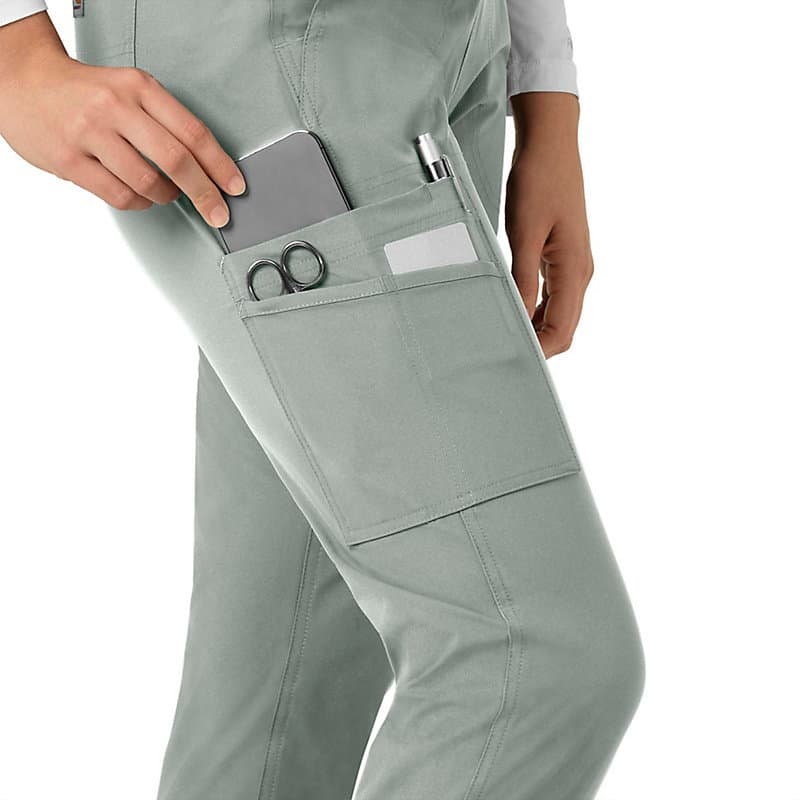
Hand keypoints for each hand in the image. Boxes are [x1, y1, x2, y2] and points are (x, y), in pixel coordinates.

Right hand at [0, 12, 244, 226]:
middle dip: (205, 193)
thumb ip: (164, 121)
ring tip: (166, 193)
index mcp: (138, 87)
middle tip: (218, 211)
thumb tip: (206, 166)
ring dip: (166, 197)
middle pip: (176, 160)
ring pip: (148, 183)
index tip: (234, 186)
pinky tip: (139, 195)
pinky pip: (119, 196)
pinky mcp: (70, 160)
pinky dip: (138, 203)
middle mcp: (116, 107)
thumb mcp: (129, 90)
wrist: (24, 83)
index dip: (220, 165)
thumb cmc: (84, 92)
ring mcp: (90, 133)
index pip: (192, 131)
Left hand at [506, 92, 593, 357]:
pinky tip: (513, 310)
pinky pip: (553, 295)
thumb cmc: (538, 182)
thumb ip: (521, 278)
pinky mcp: (563, 256)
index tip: (514, 362)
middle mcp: (580, 272)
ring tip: (504, 336)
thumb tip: (517, 316)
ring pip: (558, 313)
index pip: (562, 329)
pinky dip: (535, 309)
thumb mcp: (523, 233)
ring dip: (536, 328)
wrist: (551, 145)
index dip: (541, 351)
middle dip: (539, 346)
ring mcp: (573, 265)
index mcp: (574, 270)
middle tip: (503, 355)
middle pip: (563, 327)